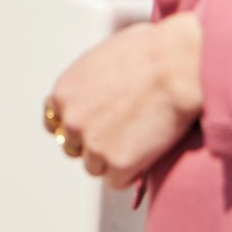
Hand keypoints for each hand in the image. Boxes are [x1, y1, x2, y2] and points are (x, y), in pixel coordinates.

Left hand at [44, 13, 202, 190]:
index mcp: (64, 92)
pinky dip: (131, 173)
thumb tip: (99, 86)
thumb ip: (91, 79)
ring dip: (113, 159)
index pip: (54, 122)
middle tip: (121, 134)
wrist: (177, 66)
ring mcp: (93, 145)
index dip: (74, 126)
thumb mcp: (105, 56)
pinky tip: (146, 154)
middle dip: (94, 143)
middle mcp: (71, 121)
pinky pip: (117, 180)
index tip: (89, 128)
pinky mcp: (118, 164)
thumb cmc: (151, 50)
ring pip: (95, 166)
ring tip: (138, 140)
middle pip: (74, 147)